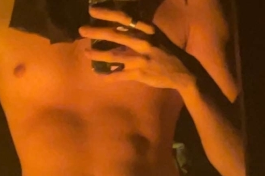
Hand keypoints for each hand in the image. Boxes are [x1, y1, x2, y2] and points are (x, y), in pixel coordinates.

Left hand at [79, 7, 194, 90]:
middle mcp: (142, 42)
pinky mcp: (140, 74)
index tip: (92, 11)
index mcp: (145, 30)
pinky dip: (108, 76)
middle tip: (81, 30)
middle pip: (115, 35)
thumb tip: (120, 25)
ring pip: (114, 57)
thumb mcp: (155, 35)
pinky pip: (120, 75)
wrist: (182, 71)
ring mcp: (140, 59)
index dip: (107, 14)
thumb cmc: (166, 52)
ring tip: (85, 53)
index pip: (123, 18)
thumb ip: (139, 30)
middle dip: (96, 32)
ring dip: (98, 55)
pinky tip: (98, 75)